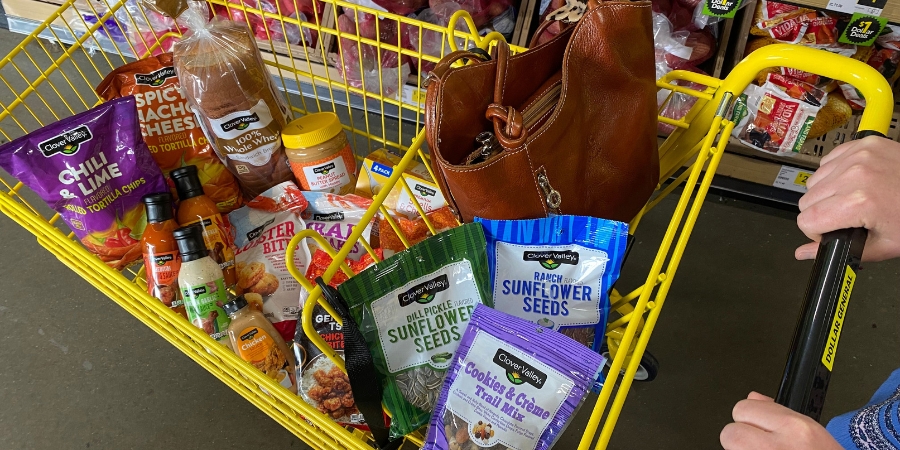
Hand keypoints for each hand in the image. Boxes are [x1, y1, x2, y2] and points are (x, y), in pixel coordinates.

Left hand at [720, 392, 840, 449]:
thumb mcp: (812, 432)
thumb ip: (779, 413)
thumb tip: (753, 398)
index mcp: (794, 427)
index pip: (743, 408)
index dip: (749, 417)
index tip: (757, 426)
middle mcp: (778, 447)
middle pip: (730, 432)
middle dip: (740, 438)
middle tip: (757, 444)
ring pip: (731, 448)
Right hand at [796, 136, 899, 261]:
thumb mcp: (883, 245)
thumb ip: (839, 252)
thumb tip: (804, 253)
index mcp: (859, 202)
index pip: (806, 219)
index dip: (816, 232)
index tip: (830, 232)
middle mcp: (855, 174)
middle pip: (807, 200)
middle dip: (821, 213)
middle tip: (846, 217)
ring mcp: (858, 156)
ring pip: (814, 181)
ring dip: (827, 193)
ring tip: (853, 199)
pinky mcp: (863, 144)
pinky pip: (828, 162)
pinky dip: (835, 174)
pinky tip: (855, 183)